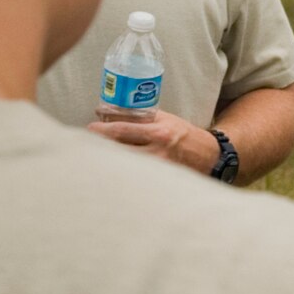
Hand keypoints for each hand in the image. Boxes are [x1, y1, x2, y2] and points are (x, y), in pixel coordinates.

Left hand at [86, 109, 219, 174]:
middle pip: (118, 151)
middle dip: (99, 146)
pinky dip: (120, 171)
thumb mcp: (165, 119)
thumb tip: (108, 113)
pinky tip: (111, 169)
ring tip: (95, 155)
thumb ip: (141, 117)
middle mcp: (158, 152)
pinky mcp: (157, 180)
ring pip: (123, 165)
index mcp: (159, 133)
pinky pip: (133, 175)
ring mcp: (157, 169)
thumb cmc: (183, 134)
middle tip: (86, 143)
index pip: (123, 131)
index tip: (90, 127)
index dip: (102, 130)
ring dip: (107, 160)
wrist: (208, 155)